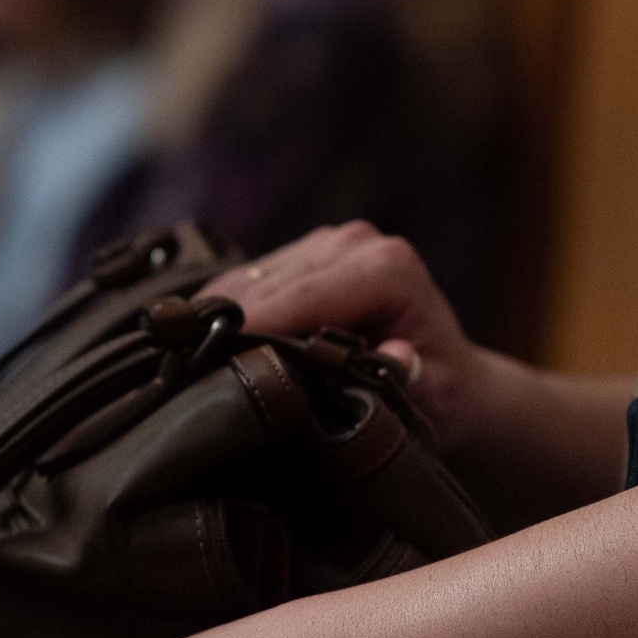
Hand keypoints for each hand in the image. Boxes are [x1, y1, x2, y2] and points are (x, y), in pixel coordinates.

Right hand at [197, 223, 497, 453]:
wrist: (450, 373)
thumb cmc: (443, 390)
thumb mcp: (436, 395)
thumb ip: (411, 377)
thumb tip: (393, 357)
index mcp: (387, 267)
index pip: (303, 297)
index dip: (253, 327)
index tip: (203, 361)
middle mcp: (354, 241)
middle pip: (266, 286)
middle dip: (226, 329)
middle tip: (187, 380)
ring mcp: (325, 241)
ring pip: (247, 280)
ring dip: (219, 321)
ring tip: (193, 369)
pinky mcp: (302, 253)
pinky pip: (247, 282)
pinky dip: (226, 314)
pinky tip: (211, 350)